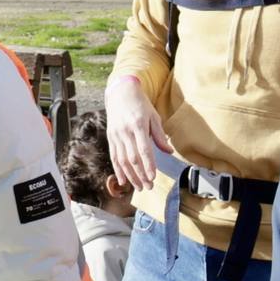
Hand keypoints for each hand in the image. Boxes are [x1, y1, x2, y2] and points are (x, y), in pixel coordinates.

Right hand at [105, 73, 173, 196]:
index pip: (143, 149)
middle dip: (141, 175)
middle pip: (133, 158)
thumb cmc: (141, 104)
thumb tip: (169, 152)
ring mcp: (116, 135)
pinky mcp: (111, 137)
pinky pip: (114, 157)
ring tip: (139, 187)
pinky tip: (122, 181)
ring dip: (130, 176)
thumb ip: (160, 135)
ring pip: (122, 160)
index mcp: (138, 125)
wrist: (120, 93)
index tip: (153, 177)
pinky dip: (118, 170)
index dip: (148, 164)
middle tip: (149, 187)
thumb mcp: (153, 116)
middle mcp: (125, 131)